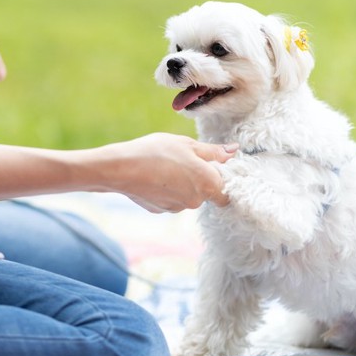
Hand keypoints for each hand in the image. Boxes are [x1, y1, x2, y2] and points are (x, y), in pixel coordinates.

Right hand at [102, 134, 235, 212]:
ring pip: (187, 196)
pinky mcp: (161, 210)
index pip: (227, 191)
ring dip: (181, 184)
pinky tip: (154, 176)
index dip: (220, 179)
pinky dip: (166, 190)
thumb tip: (234, 151)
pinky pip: (170, 200)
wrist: (121, 168)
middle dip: (197, 178)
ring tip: (164, 166)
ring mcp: (178, 208)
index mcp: (208, 183)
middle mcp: (196, 201)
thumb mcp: (187, 144)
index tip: (209, 166)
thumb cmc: (156, 152)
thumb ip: (213, 151)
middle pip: (205, 192)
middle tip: (181, 159)